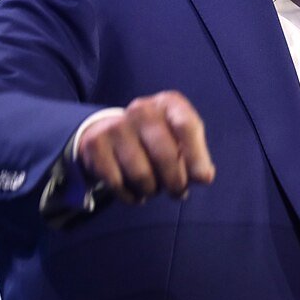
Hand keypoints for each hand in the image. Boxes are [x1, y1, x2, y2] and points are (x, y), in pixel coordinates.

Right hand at [75, 91, 214, 203]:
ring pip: (141, 175)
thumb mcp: (179, 137)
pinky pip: (117, 183)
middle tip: (177, 191)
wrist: (109, 131)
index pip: (186, 126)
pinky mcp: (95, 144)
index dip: (197, 156)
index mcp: (168, 103)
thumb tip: (204, 176)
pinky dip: (130, 196)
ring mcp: (116, 126)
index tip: (202, 179)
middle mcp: (142, 109)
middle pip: (165, 155)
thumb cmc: (156, 138)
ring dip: (151, 190)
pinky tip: (134, 191)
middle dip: (175, 182)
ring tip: (153, 187)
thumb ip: (195, 154)